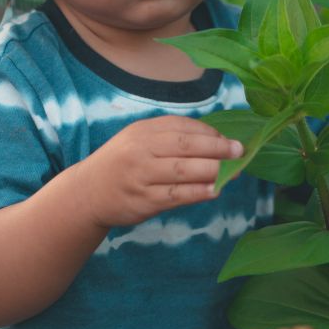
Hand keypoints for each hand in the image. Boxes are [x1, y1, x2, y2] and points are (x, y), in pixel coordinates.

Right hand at [87, 115, 243, 227]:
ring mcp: (141, 176)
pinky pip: (176, 195)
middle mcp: (140, 150)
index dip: (210, 132)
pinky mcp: (143, 201)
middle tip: (241, 151)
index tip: (231, 138)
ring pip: (183, 171)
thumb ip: (171, 136)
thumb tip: (216, 138)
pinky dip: (198, 192)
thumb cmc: (123, 163)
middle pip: (185, 146)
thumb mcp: (139, 140)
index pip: (182, 127)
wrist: (88, 192)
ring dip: (213, 171)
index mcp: (143, 131)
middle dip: (217, 148)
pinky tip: (215, 190)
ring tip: (234, 171)